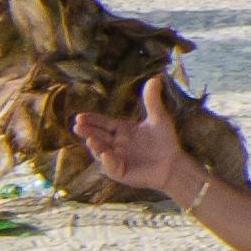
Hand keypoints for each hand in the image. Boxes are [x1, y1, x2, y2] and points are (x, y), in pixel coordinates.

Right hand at [74, 78, 191, 200]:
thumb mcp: (158, 118)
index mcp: (121, 131)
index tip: (79, 116)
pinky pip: (112, 166)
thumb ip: (152, 100)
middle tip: (77, 126)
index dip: (92, 120)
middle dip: (87, 132)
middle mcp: (115, 144)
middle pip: (98, 136)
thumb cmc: (165, 141)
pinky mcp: (120, 172)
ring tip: (91, 140)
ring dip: (96, 146)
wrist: (173, 163)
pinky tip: (107, 154)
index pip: (104, 123)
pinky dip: (109, 161)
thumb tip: (155, 78)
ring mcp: (116, 159)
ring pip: (101, 152)